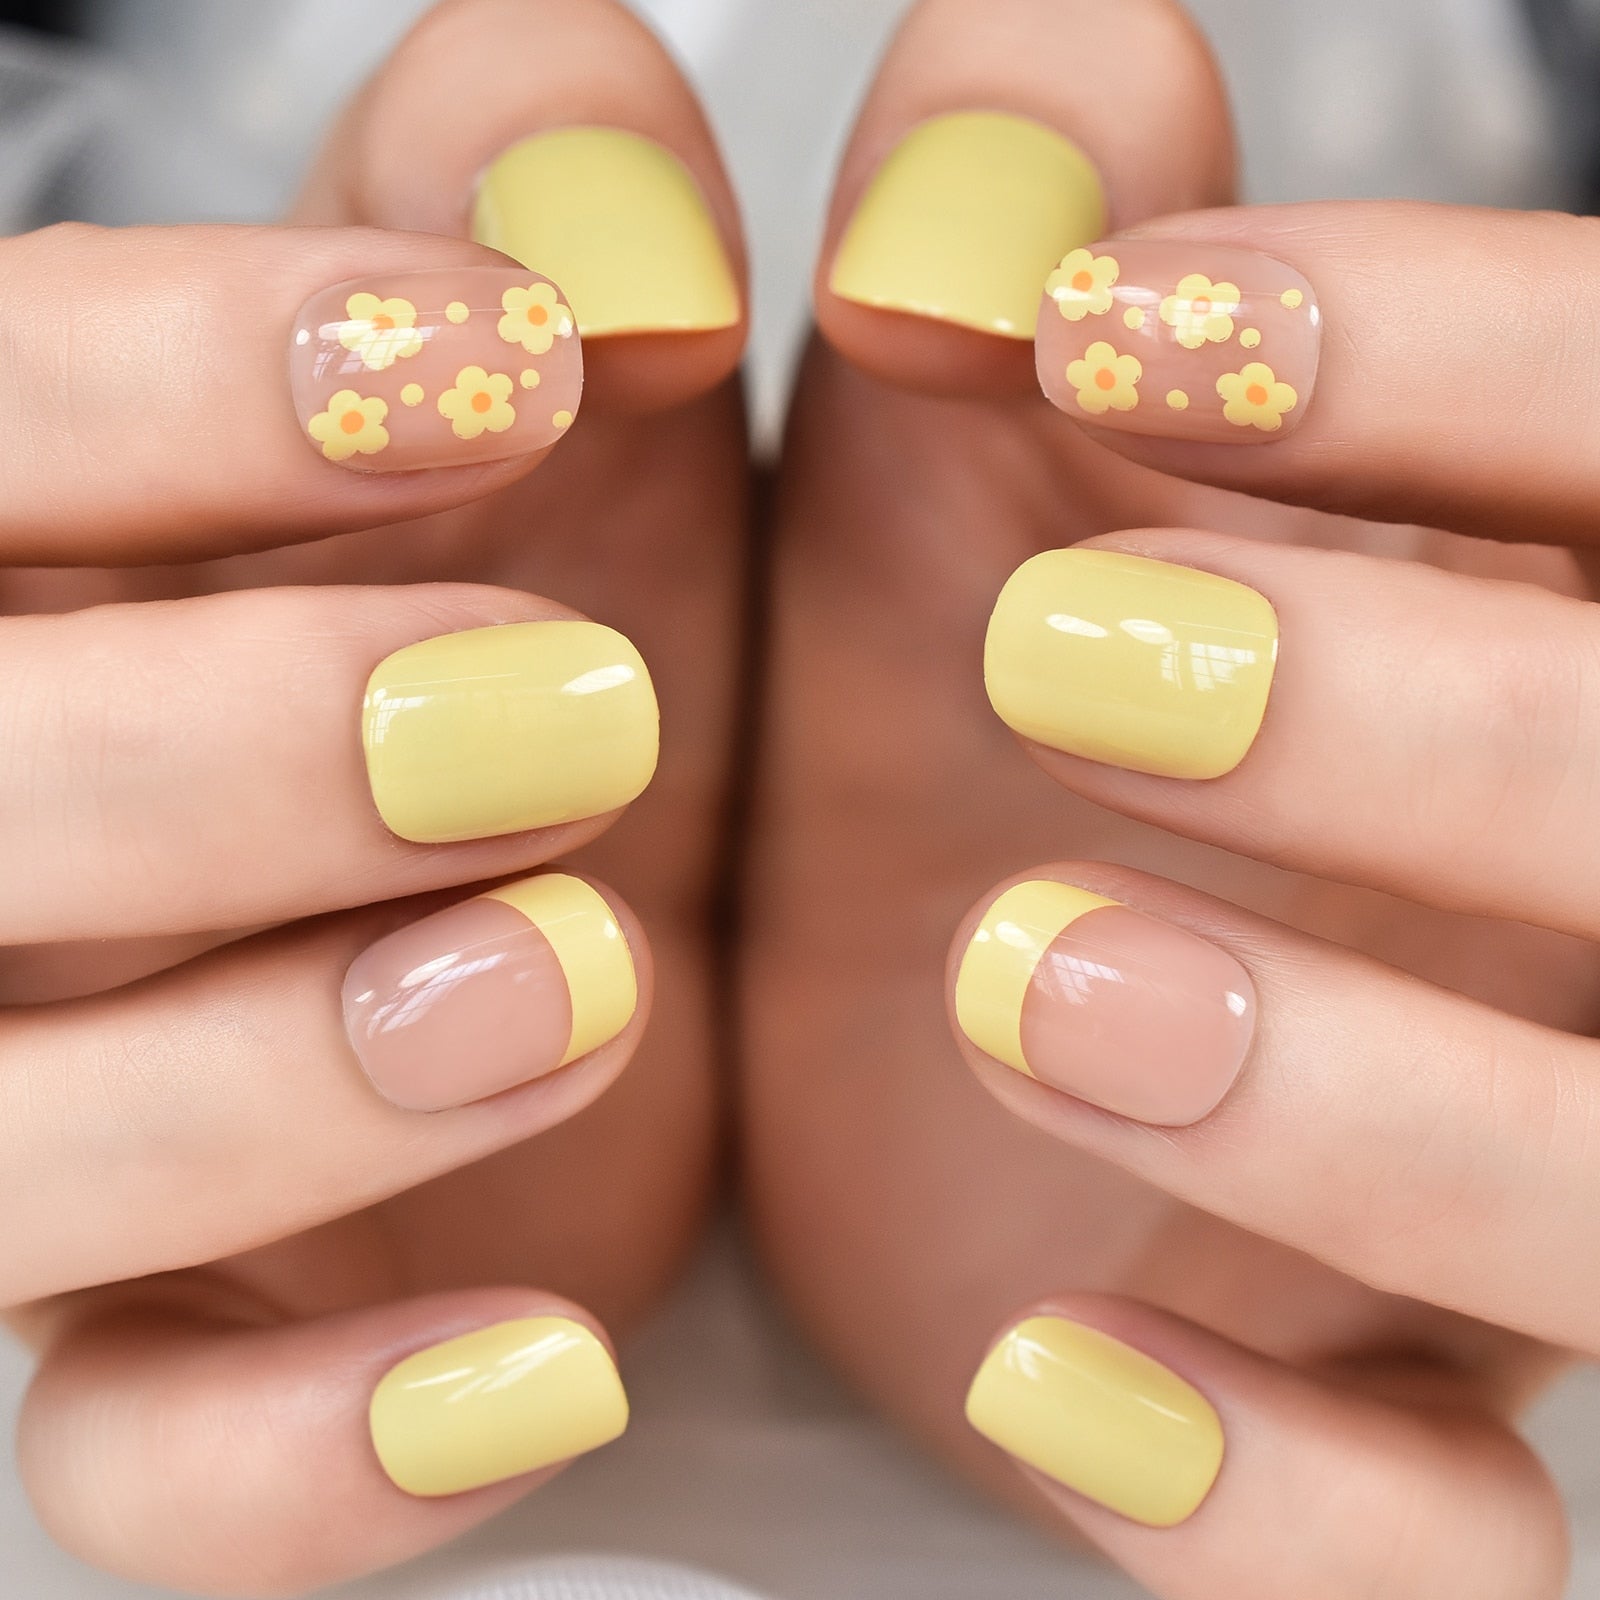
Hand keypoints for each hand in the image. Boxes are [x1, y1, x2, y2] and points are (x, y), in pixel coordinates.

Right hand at [3, 1, 746, 1590]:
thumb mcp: (595, 372)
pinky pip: (142, 1458)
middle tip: (563, 711)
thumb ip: (559, 201)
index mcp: (59, 559)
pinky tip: (537, 1364)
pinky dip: (302, 1444)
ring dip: (259, 1085)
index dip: (172, 387)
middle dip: (225, 753)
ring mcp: (60, 1109)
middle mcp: (12, 840)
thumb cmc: (599, 587)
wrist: (662, 875)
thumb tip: (582, 155)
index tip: (503, 364)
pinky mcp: (189, 1338)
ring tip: (573, 984)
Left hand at [747, 1, 1586, 1592]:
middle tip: (1069, 649)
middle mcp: (1580, 927)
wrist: (850, 1035)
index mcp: (1525, 638)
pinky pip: (1464, 1552)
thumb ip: (1001, 252)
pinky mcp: (1382, 1451)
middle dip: (1435, 722)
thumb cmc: (909, 724)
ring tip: (1025, 978)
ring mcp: (1513, 1204)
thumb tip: (1020, 90)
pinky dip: (1299, 1498)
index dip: (1452, 359)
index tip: (1119, 324)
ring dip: (1368, 1107)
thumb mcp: (936, 466)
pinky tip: (1054, 1373)